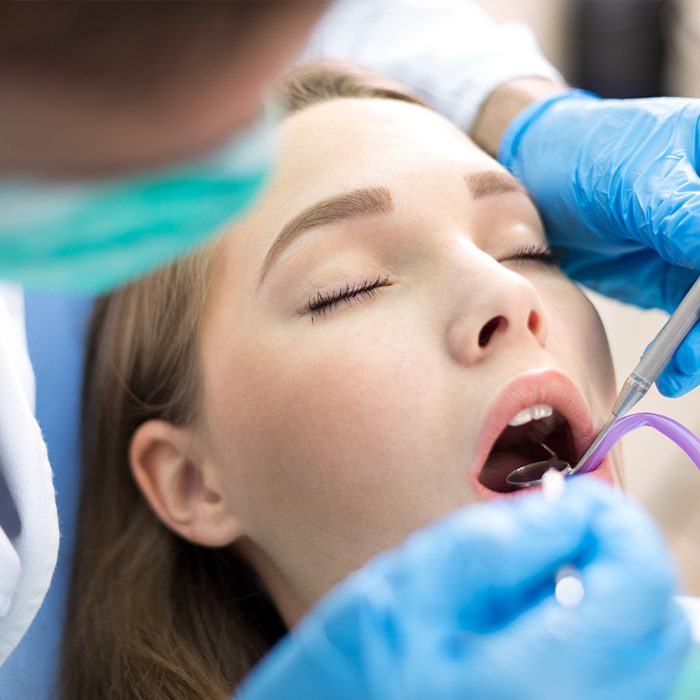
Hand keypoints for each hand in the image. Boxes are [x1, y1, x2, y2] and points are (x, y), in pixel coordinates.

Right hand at [236, 480, 689, 699]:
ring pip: (647, 651)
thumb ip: (504, 539)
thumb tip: (576, 508)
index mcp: (533, 683)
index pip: (638, 587)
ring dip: (611, 591)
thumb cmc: (366, 653)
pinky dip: (599, 628)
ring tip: (543, 575)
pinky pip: (623, 676)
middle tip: (562, 528)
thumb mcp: (420, 578)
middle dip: (619, 556)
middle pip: (658, 623)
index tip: (580, 499)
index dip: (619, 523)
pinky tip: (540, 617)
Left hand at [498, 92, 699, 396]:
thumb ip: (677, 212)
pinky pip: (690, 321)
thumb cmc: (581, 156)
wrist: (533, 180)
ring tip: (679, 371)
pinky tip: (674, 371)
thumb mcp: (630, 176)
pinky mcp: (672, 280)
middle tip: (692, 350)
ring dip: (699, 343)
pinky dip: (685, 348)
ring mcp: (696, 249)